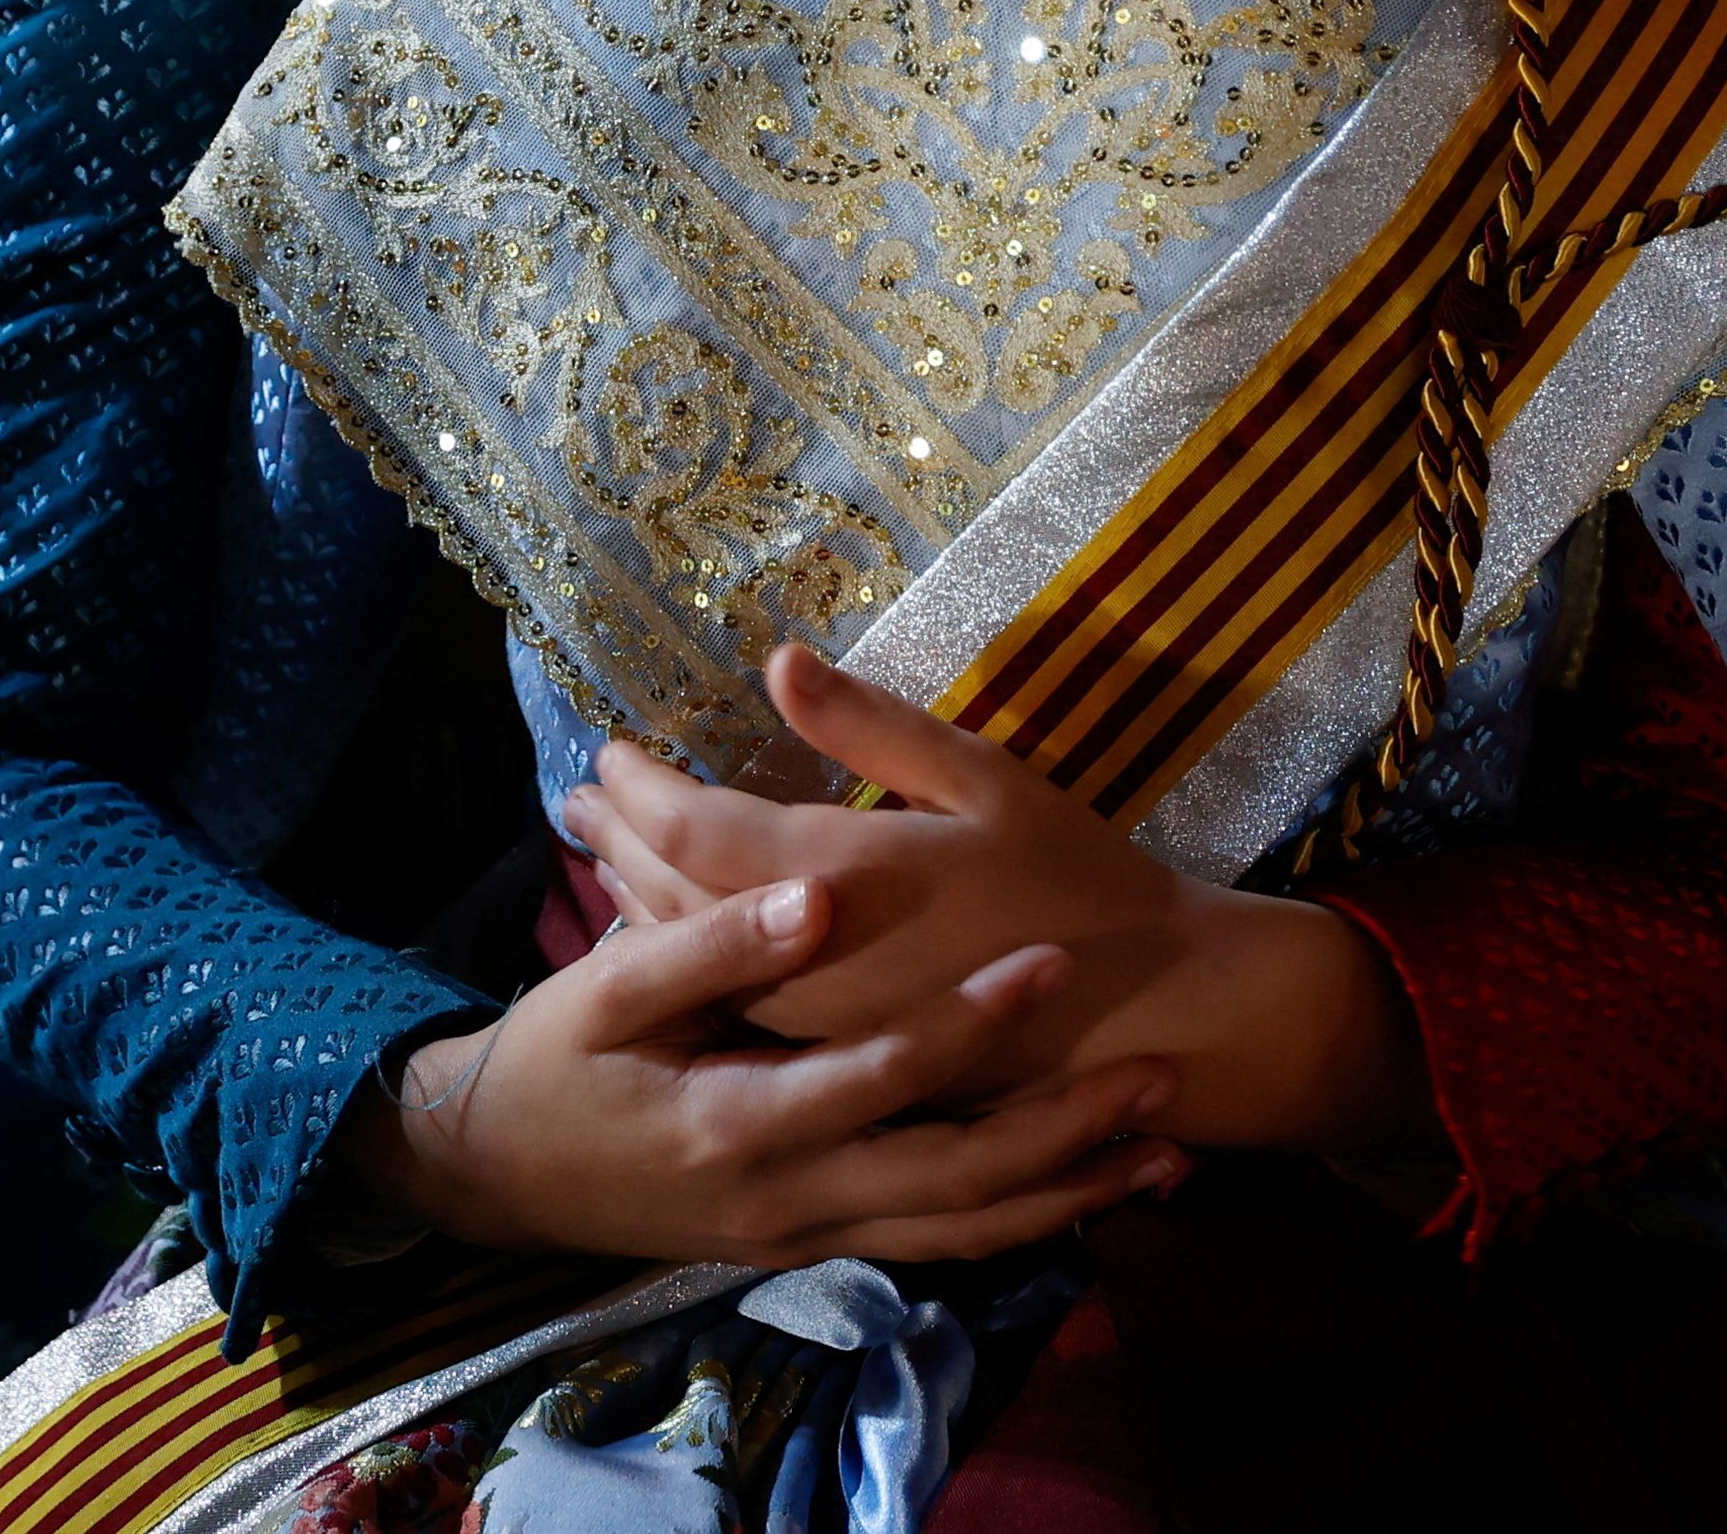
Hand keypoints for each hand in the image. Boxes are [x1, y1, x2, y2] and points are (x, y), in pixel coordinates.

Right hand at [337, 869, 1185, 1268]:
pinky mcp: (818, 1240)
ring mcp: (808, 1234)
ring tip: (1168, 1150)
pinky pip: (939, 1243)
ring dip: (1068, 1194)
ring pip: (961, 1232)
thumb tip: (813, 894)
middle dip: (1064, 1135)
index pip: (880, 1076)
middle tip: (1161, 1079)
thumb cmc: (555, 1064)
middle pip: (953, 1181)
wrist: (498, 1173)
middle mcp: (788, 1199)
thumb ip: (711, 942)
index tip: (1057, 963)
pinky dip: (1022, 1221)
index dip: (971, 1025)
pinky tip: (1090, 1188)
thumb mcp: (610, 991)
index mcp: (738, 1124)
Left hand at [572, 647, 1424, 1154]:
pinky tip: (673, 932)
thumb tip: (779, 661)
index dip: (640, 788)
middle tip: (578, 795)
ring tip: (601, 850)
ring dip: (636, 899)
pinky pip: (730, 1004)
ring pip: (692, 961)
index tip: (608, 750)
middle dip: (617, 840)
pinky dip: (688, 956)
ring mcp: (814, 1026)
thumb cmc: (1075, 881)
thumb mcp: (987, 780)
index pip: (696, 830)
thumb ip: (875, 729)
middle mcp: (807, 961)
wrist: (1148, 1015)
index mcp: (844, 879)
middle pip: (671, 898)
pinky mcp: (833, 1064)